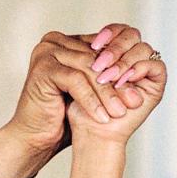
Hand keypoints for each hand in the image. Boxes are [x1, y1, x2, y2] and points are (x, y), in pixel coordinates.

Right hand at [0, 25, 155, 177]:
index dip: (122, 70)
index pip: (103, 49)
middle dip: (117, 84)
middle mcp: (55, 41)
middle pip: (97, 60)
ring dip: (107, 94)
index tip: (138, 92)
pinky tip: (101, 116)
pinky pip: (76, 81)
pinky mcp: (43, 67)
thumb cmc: (62, 115)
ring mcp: (47, 52)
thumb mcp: (90, 90)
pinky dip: (91, 100)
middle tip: (134, 102)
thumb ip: (105, 74)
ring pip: (88, 70)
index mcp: (68, 42)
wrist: (36, 135)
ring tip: (120, 112)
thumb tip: (140, 68)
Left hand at [68, 35, 165, 146]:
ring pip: (143, 48)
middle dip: (115, 48)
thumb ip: (91, 54)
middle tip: (99, 65)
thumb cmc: (84, 108)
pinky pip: (156, 65)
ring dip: (124, 62)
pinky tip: (122, 81)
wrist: (93, 132)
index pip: (119, 30)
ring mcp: (146, 72)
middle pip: (132, 35)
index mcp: (118, 54)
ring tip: (108, 77)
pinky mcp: (156, 84)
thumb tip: (92, 35)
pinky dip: (139, 70)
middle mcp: (134, 60)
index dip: (109, 33)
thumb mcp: (83, 75)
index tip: (91, 46)